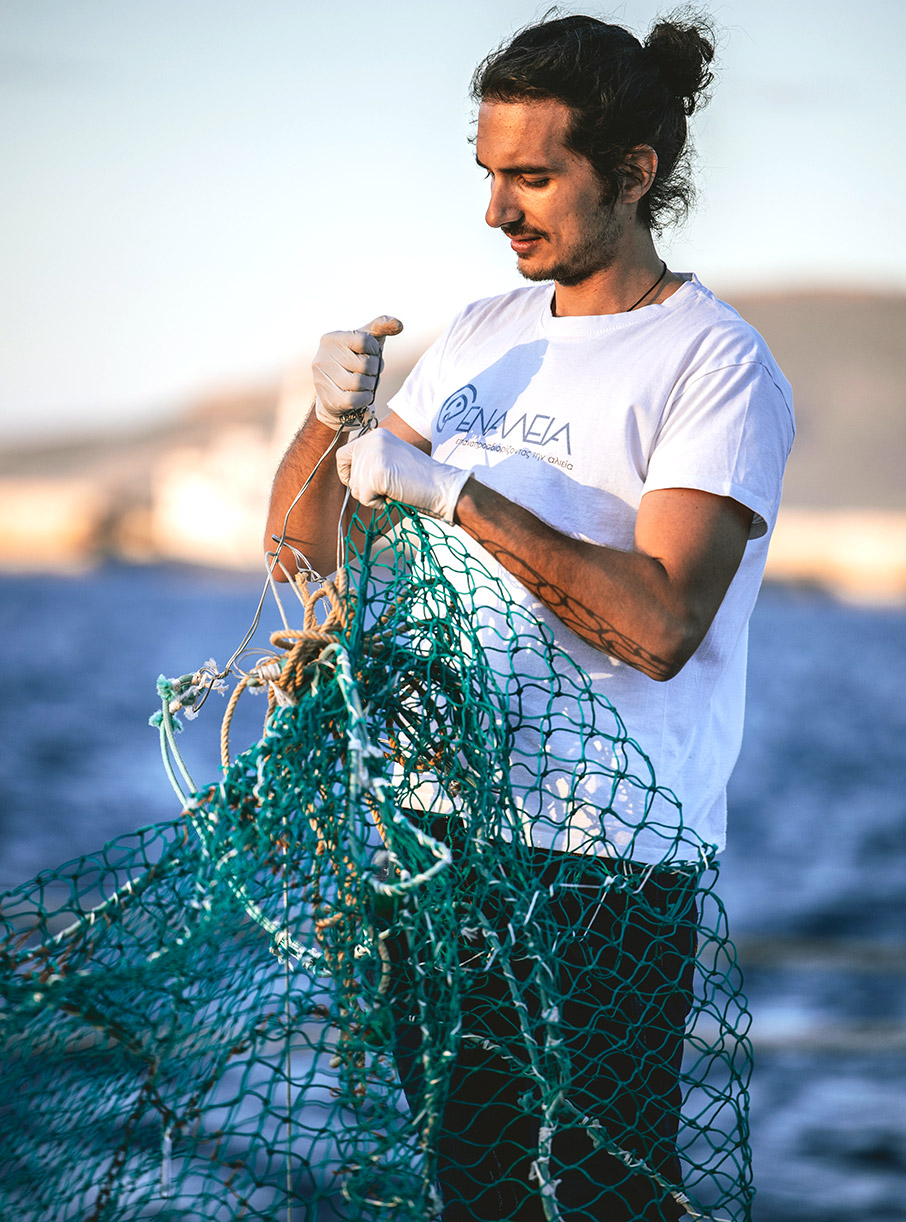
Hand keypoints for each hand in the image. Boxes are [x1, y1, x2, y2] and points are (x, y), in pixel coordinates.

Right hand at [312, 315, 402, 430]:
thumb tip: (399, 325)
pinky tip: (363, 395)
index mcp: (332, 339)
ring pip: (359, 383)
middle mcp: (322, 357)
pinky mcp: (327, 399)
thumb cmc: (355, 360)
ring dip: (370, 385)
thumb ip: (382, 326)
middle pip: (364, 364)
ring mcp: (322, 379)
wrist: (336, 392)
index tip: (370, 354)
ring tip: (365, 383)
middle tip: (369, 372)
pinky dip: (365, 398)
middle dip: (374, 370)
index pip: (365, 341)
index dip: (374, 350)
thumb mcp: (367, 340)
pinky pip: (354, 400)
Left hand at [336, 429, 471, 523]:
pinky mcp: (377, 473)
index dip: (347, 472)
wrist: (442, 486)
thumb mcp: (392, 459)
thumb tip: (347, 476)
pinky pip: (365, 499)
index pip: (342, 455)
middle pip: (347, 475)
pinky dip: (378, 504)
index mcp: (375, 435)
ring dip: (373, 497)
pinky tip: (395, 495)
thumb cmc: (420, 479)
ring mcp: (373, 456)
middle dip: (363, 489)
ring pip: (355, 489)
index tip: (360, 483)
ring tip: (395, 489)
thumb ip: (372, 461)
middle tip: (387, 488)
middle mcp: (371, 441)